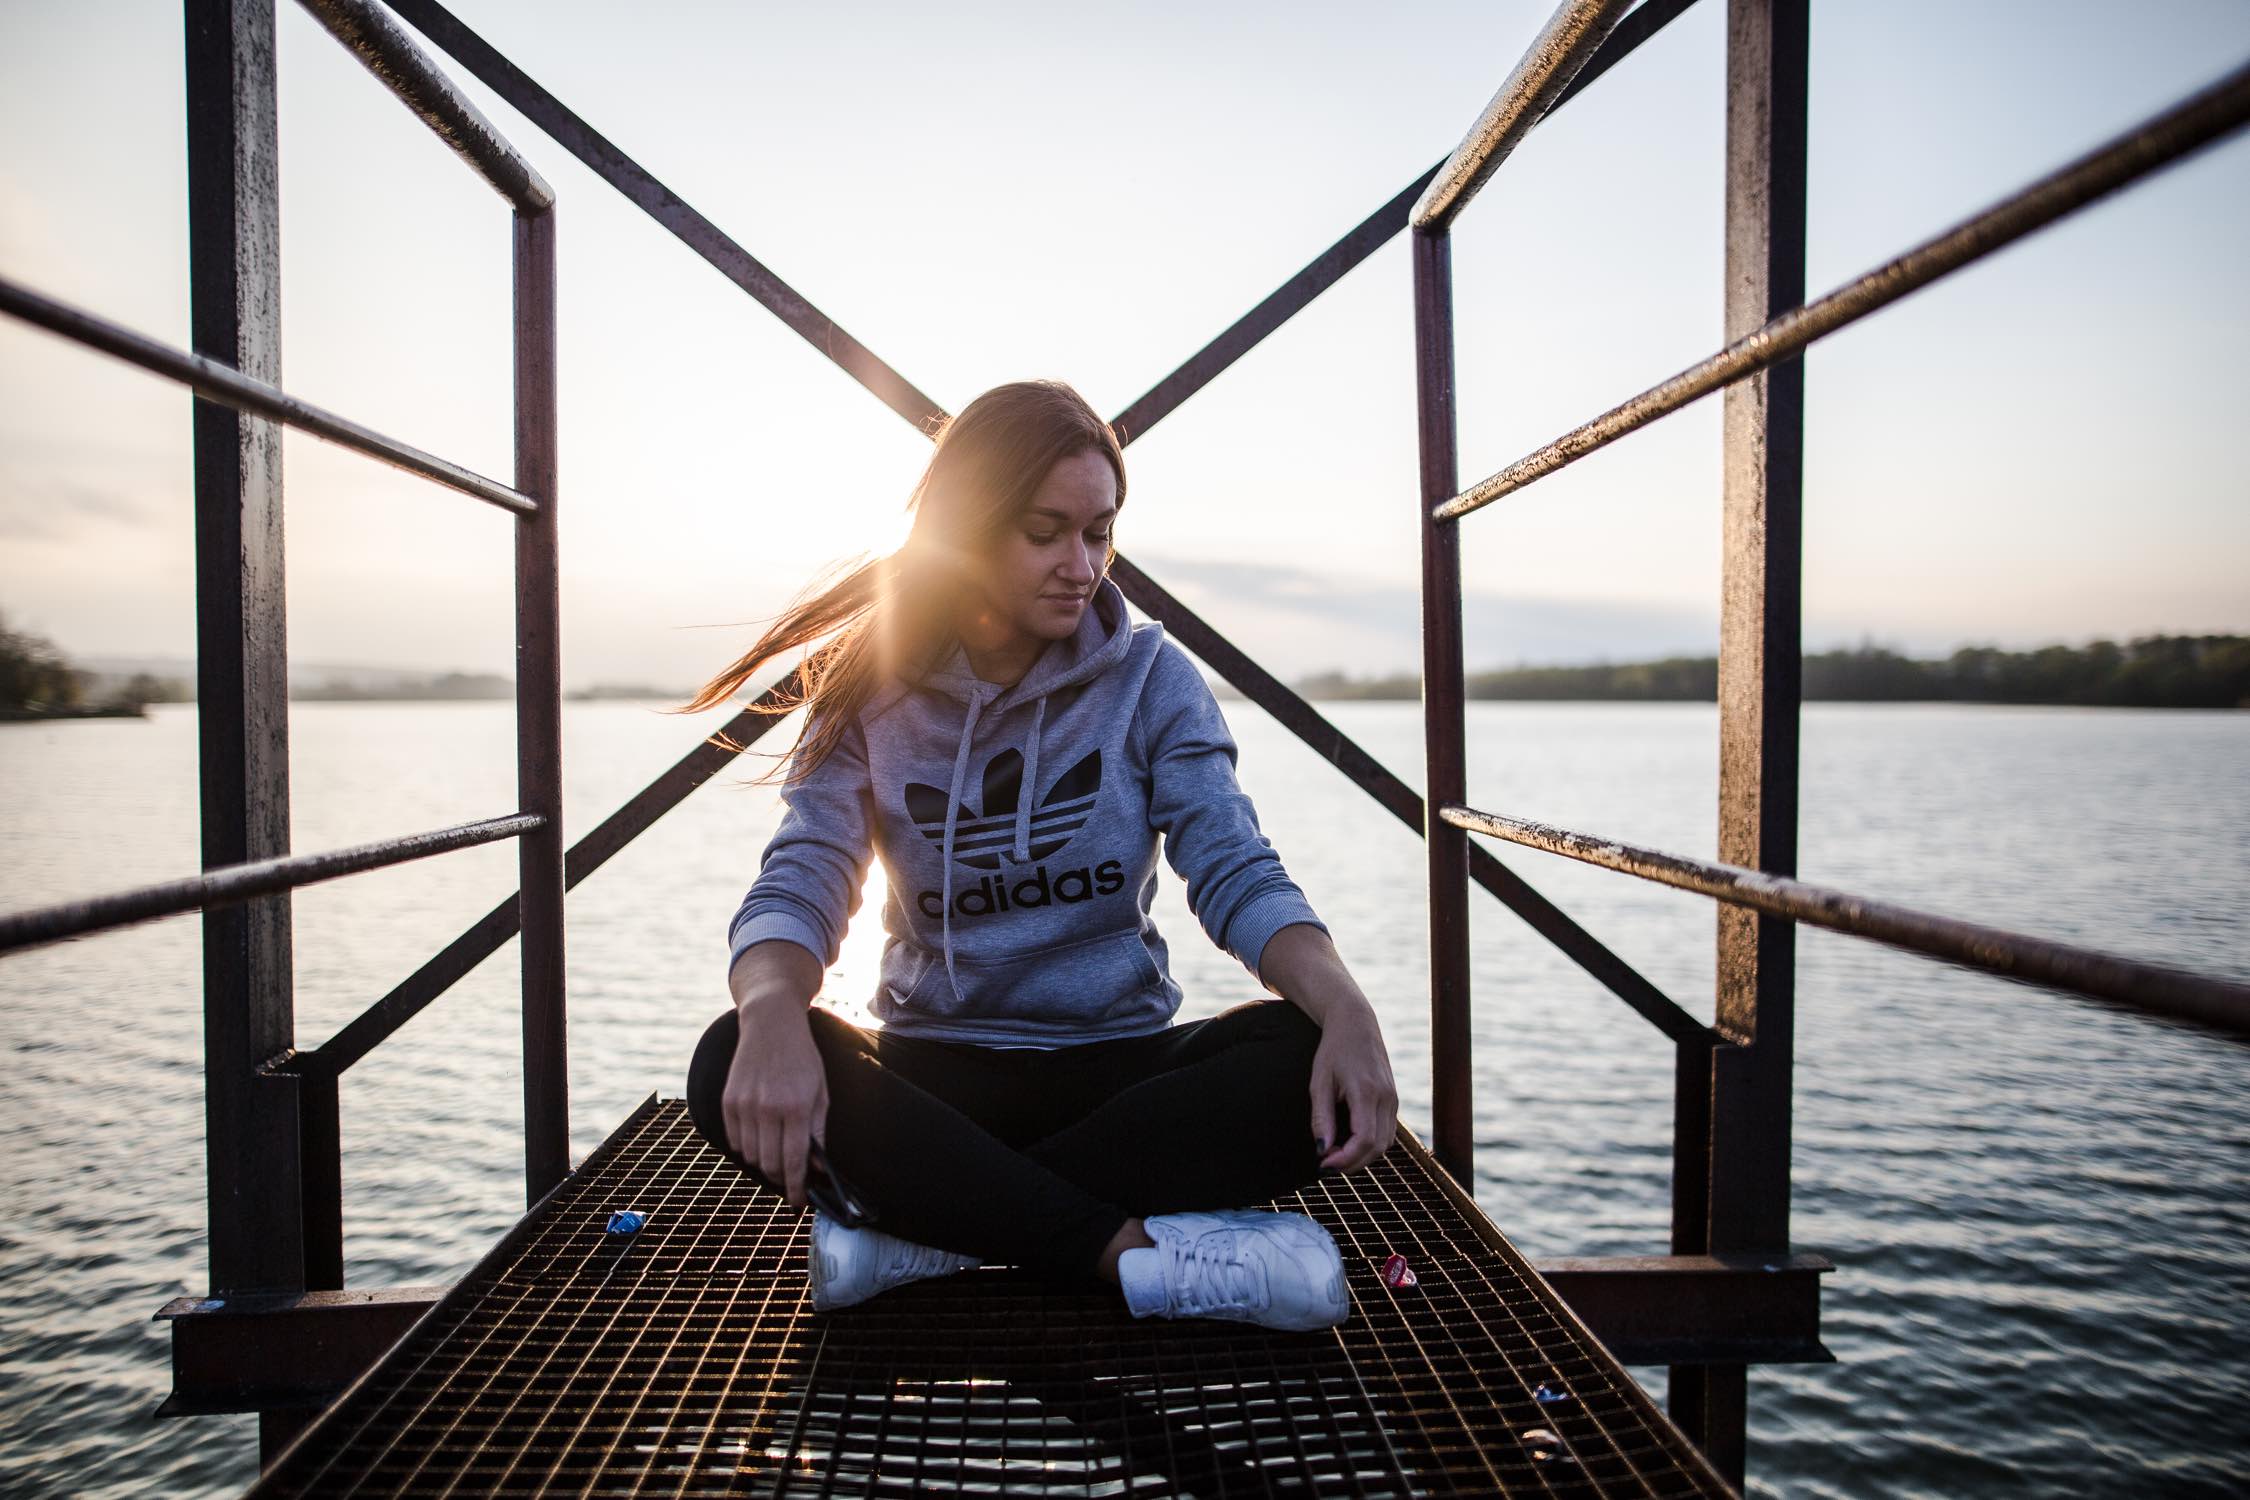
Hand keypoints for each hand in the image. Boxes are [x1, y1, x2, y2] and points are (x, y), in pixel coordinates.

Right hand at [722, 1002, 828, 1207]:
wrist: (770, 1024)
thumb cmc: (802, 1059)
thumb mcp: (821, 1092)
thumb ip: (818, 1131)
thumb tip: (817, 1168)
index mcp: (796, 1107)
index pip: (794, 1161)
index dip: (797, 1188)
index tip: (799, 1202)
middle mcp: (767, 1108)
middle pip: (769, 1165)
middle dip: (781, 1181)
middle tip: (791, 1183)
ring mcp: (744, 1105)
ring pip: (751, 1156)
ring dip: (764, 1165)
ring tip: (778, 1159)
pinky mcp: (728, 1101)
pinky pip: (735, 1141)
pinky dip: (748, 1149)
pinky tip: (761, 1141)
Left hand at [1309, 1002, 1397, 1172]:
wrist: (1355, 1023)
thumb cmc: (1333, 1050)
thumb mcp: (1319, 1082)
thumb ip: (1321, 1118)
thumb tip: (1322, 1151)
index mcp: (1367, 1091)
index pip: (1364, 1139)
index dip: (1345, 1159)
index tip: (1323, 1164)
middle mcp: (1386, 1097)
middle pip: (1377, 1147)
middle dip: (1352, 1162)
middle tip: (1326, 1162)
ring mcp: (1394, 1099)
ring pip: (1385, 1143)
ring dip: (1362, 1156)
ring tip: (1335, 1152)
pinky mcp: (1393, 1100)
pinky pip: (1387, 1132)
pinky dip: (1370, 1144)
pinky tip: (1349, 1140)